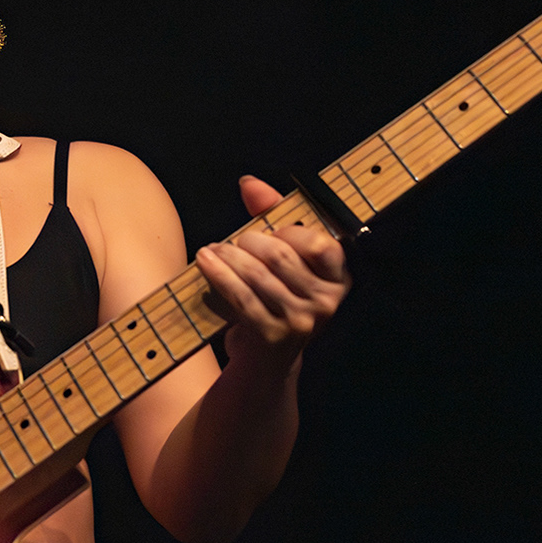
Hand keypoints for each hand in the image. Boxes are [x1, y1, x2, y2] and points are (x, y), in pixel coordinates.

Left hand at [195, 175, 350, 369]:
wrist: (266, 359)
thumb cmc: (275, 296)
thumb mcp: (282, 257)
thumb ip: (272, 215)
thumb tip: (250, 184)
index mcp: (337, 279)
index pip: (320, 244)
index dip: (289, 232)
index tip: (267, 231)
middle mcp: (326, 302)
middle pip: (280, 256)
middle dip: (249, 242)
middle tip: (231, 243)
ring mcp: (301, 322)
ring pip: (257, 274)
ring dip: (227, 257)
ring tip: (211, 250)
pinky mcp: (273, 336)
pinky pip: (240, 296)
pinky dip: (218, 275)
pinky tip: (204, 262)